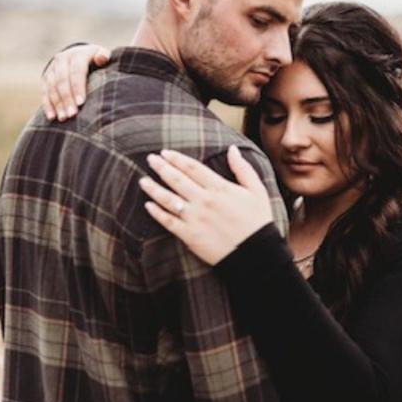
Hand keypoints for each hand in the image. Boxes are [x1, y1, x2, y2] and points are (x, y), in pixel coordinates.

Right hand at [42, 43, 110, 120]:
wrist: (79, 54)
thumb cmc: (97, 59)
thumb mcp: (102, 55)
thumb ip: (103, 56)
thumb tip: (101, 58)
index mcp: (77, 54)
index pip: (76, 72)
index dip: (77, 87)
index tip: (81, 103)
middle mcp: (62, 59)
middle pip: (62, 81)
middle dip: (66, 99)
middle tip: (72, 114)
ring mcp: (52, 68)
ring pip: (51, 87)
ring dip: (57, 104)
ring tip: (63, 118)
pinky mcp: (45, 77)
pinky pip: (44, 92)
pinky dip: (47, 105)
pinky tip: (51, 117)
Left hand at [140, 146, 273, 264]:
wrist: (256, 252)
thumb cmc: (258, 221)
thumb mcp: (257, 190)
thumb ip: (243, 168)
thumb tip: (232, 149)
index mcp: (220, 188)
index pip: (192, 168)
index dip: (177, 158)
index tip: (165, 153)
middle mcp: (204, 200)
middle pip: (177, 179)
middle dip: (161, 167)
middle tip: (150, 159)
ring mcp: (195, 218)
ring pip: (168, 199)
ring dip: (153, 188)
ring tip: (143, 180)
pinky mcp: (189, 235)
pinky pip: (168, 221)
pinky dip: (156, 213)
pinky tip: (148, 205)